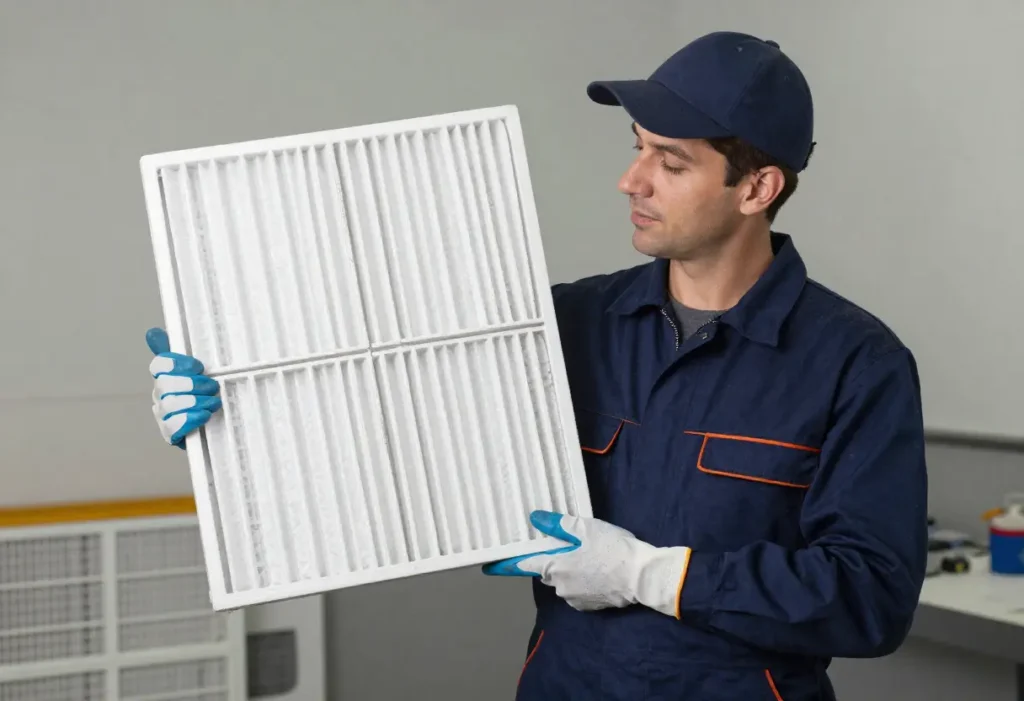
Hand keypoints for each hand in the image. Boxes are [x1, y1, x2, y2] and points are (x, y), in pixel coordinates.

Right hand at [146, 327, 221, 447]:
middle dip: (193, 384)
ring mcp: (162, 415)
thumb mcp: (195, 372)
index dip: (177, 364)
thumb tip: (153, 332)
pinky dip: (191, 419)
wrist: (209, 428)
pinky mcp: (169, 434)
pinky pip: (173, 426)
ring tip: (214, 402)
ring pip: (171, 405)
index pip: (159, 365)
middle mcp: (159, 395)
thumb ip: (177, 351)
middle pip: (166, 385)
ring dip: (196, 402)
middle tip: (212, 386)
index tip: (199, 366)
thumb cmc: (202, 396)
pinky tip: (205, 415)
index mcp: (164, 377)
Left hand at [482, 510, 691, 615]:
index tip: (488, 567)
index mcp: (554, 566)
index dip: (504, 565)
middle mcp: (559, 586)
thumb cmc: (613, 549)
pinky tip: (599, 568)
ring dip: (570, 568)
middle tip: (570, 545)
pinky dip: (584, 579)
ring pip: (563, 579)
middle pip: (546, 570)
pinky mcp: (589, 605)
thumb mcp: (585, 528)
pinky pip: (578, 589)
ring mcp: (574, 598)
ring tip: (592, 554)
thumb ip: (558, 524)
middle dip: (552, 558)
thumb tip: (535, 519)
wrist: (642, 576)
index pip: (522, 565)